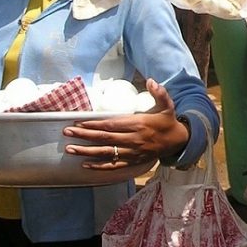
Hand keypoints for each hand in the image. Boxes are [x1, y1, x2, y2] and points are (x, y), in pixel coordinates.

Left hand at [63, 79, 189, 169]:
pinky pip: (114, 165)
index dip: (94, 124)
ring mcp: (133, 152)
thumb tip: (151, 80)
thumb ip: (160, 93)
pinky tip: (85, 164)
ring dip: (87, 151)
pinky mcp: (133, 161)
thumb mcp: (168, 105)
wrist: (178, 142)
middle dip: (84, 135)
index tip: (79, 123)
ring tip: (70, 149)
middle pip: (105, 138)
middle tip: (68, 133)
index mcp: (139, 124)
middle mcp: (134, 140)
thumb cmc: (168, 122)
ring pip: (106, 153)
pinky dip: (99, 166)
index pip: (112, 125)